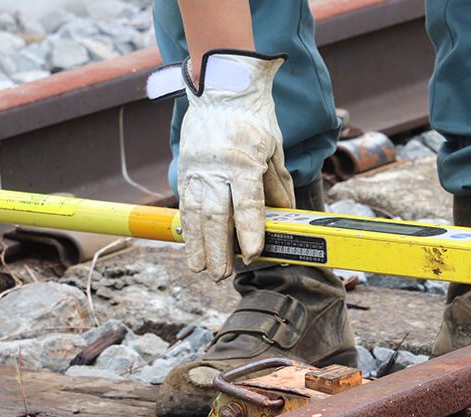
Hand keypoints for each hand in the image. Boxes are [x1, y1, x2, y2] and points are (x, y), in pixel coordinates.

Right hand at [177, 51, 294, 280]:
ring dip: (197, 245)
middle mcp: (217, 167)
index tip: (252, 255)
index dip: (249, 232)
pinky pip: (185, 202)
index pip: (247, 205)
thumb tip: (285, 213)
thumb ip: (278, 183)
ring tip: (201, 268)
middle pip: (216, 216)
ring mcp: (198, 168)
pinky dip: (188, 226)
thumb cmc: (253, 116)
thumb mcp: (274, 148)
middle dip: (218, 249)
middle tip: (220, 275)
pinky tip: (191, 244)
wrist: (222, 87)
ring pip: (195, 213)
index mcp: (244, 161)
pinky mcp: (186, 168)